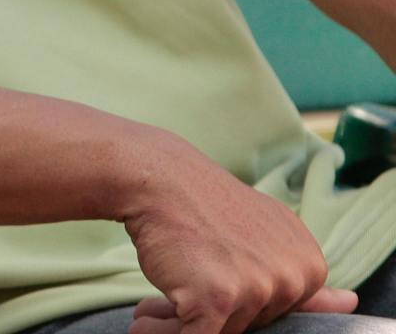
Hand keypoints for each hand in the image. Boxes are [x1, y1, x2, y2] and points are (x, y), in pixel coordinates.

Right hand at [121, 138, 355, 333]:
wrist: (158, 177)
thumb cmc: (204, 206)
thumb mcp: (267, 234)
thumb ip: (303, 274)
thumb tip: (353, 302)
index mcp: (310, 265)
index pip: (276, 312)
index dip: (238, 301)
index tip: (212, 278)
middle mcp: (292, 278)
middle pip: (251, 324)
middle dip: (210, 313)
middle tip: (179, 285)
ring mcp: (257, 288)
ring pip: (223, 332)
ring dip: (181, 323)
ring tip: (156, 299)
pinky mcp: (219, 298)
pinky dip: (162, 333)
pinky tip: (143, 319)